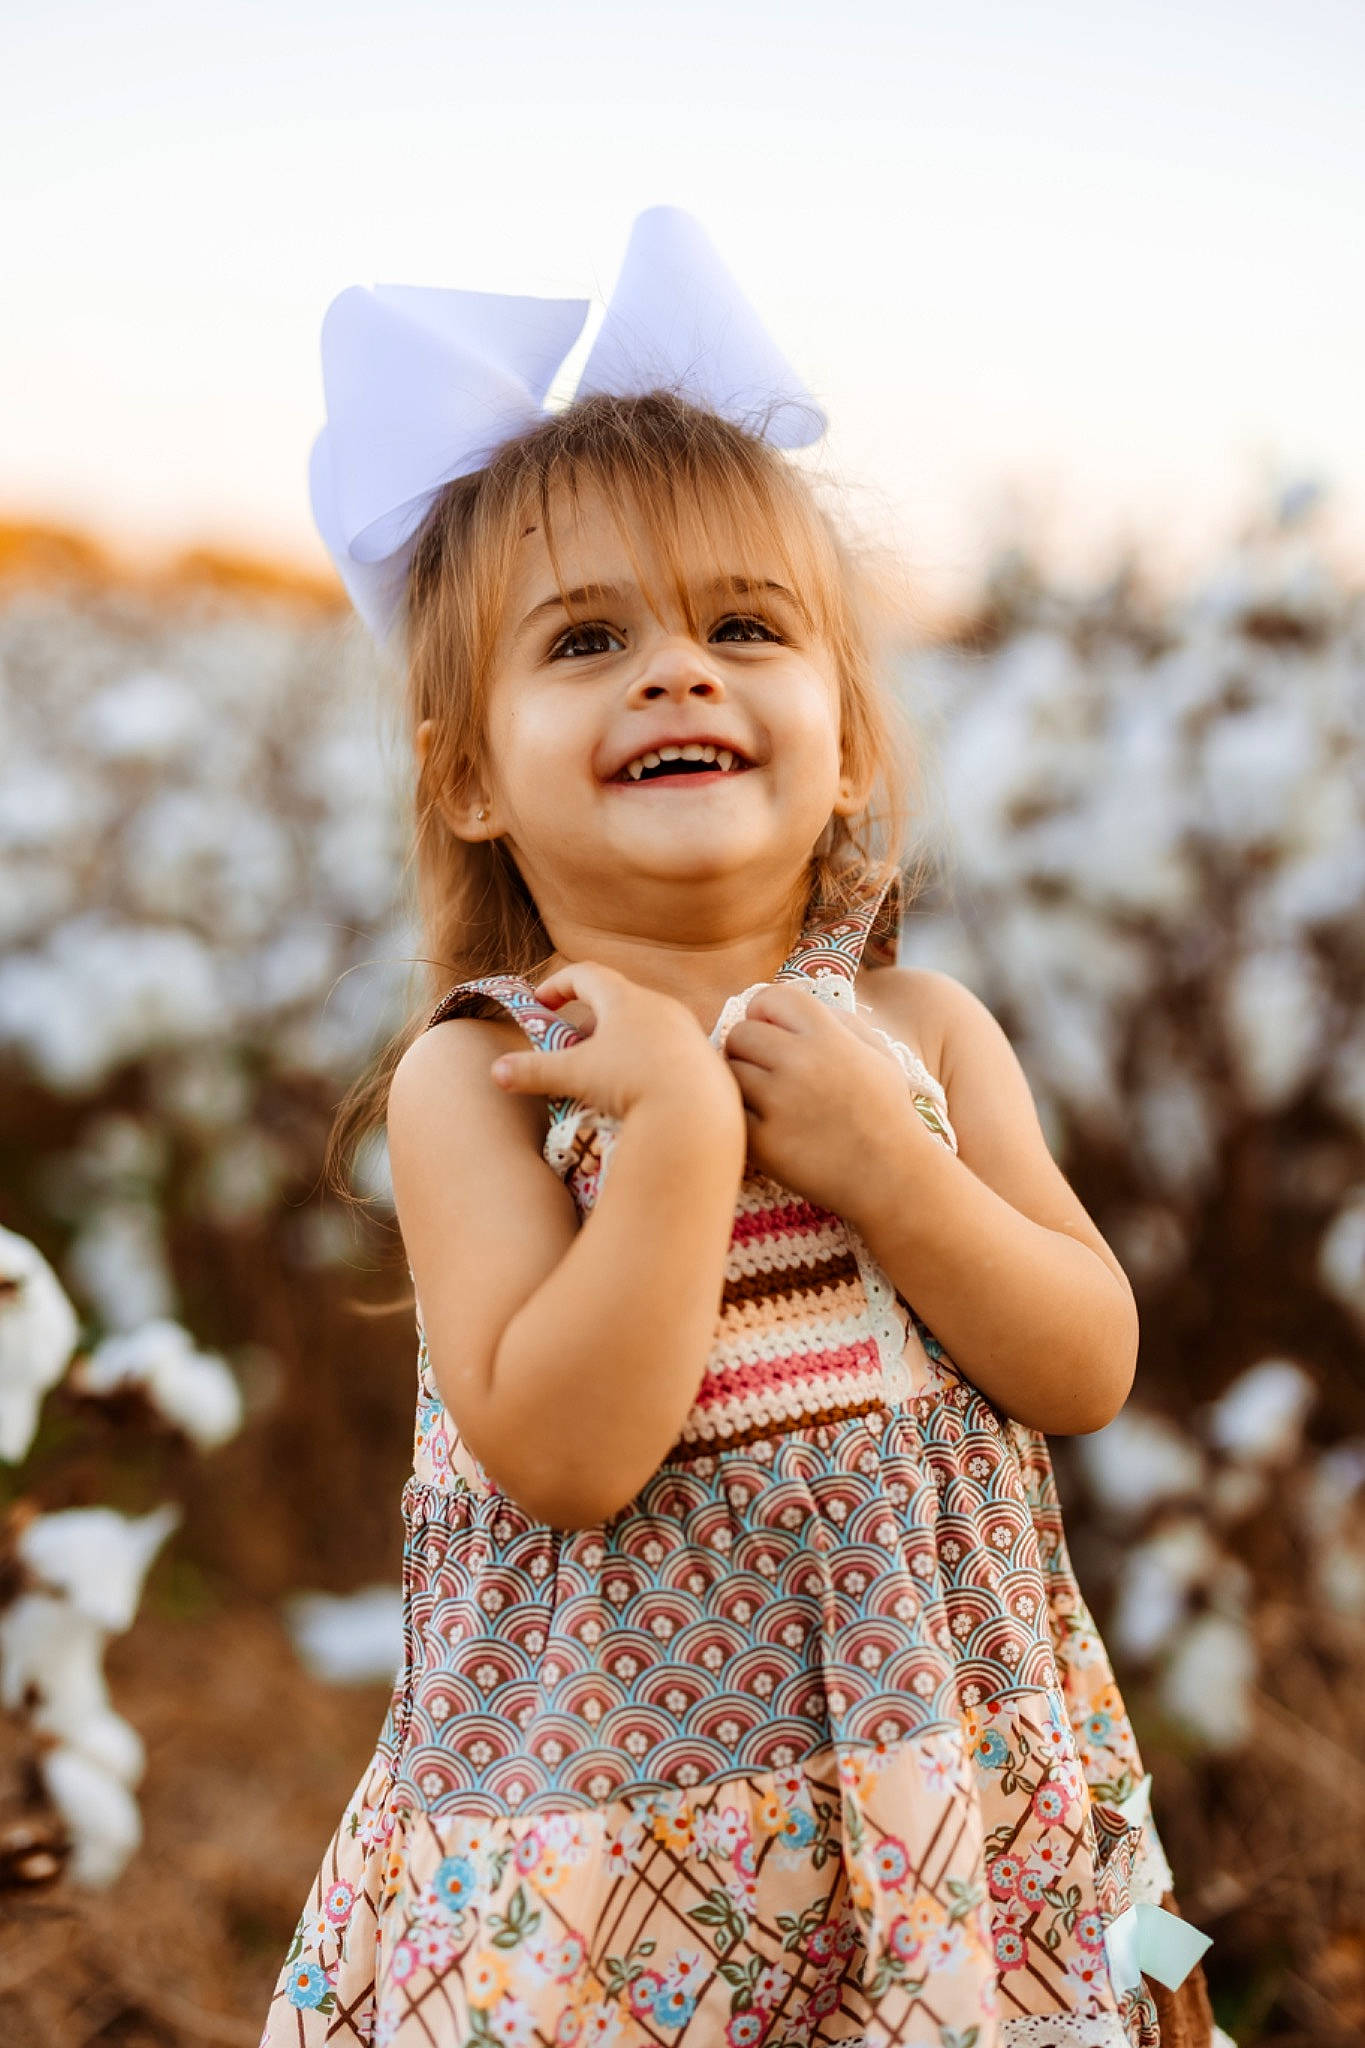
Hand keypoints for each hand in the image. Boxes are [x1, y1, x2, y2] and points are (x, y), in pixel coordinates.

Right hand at [490, 959, 744, 1135]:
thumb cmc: (631, 1083)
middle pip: (617, 999)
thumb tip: (495, 1073)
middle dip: (589, 1017)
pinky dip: (646, 1059)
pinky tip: (639, 1090)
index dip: (559, 984)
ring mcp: (686, 1029)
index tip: (541, 1001)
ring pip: (645, 1024)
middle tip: (570, 1042)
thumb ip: (534, 1072)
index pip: (586, 974)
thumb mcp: (575, 1076)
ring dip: (619, 1040)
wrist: (697, 1113)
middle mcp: (659, 1005)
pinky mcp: (704, 1056)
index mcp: (625, 999)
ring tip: (602, 1070)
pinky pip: (668, 1048)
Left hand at [721, 985, 924, 1214]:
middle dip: (748, 1049)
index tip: (772, 1035)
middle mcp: (802, 1062)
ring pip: (728, 1072)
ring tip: (766, 1101)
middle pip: (740, 1034)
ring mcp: (781, 1102)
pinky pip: (730, 1113)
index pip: (768, 998)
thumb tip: (785, 1005)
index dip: (764, 1014)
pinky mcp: (764, 1142)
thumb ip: (837, 1019)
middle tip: (766, 1073)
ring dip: (740, 1084)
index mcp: (829, 1036)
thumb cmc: (885, 1113)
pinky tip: (766, 1128)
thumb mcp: (877, 1053)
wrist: (894, 1177)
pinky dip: (741, 1119)